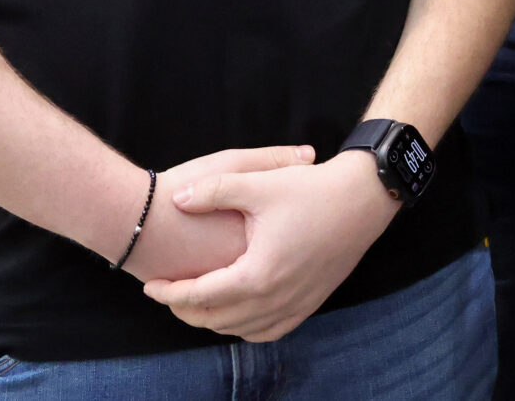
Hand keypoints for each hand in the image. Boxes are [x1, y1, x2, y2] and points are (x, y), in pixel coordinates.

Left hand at [143, 153, 399, 340]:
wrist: (364, 198)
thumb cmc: (312, 189)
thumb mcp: (261, 182)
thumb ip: (214, 190)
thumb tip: (178, 199)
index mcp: (258, 274)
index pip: (200, 296)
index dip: (169, 293)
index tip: (150, 285)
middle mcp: (276, 298)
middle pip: (216, 319)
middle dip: (185, 310)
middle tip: (167, 293)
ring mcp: (296, 304)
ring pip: (241, 330)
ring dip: (213, 321)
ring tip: (196, 301)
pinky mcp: (311, 303)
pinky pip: (269, 331)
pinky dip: (246, 328)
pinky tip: (236, 311)